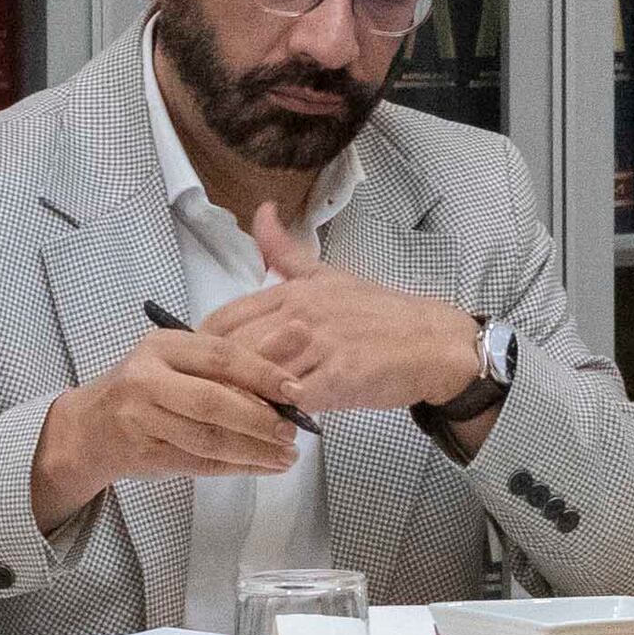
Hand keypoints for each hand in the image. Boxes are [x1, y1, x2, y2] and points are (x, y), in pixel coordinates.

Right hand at [30, 317, 311, 528]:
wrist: (89, 428)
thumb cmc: (148, 388)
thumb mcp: (183, 359)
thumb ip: (237, 354)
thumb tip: (302, 335)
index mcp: (161, 346)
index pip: (219, 356)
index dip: (262, 372)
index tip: (297, 390)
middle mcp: (144, 380)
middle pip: (211, 401)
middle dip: (259, 419)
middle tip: (293, 432)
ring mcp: (139, 420)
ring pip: (206, 439)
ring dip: (253, 450)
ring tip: (287, 456)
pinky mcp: (142, 454)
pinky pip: (197, 463)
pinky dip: (235, 467)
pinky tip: (261, 466)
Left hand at [208, 212, 484, 419]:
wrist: (434, 341)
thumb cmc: (378, 313)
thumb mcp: (328, 274)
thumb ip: (285, 252)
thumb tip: (261, 212)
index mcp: (292, 291)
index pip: (224, 320)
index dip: (203, 349)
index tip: (199, 369)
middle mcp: (302, 313)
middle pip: (234, 351)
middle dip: (219, 380)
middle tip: (212, 400)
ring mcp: (321, 344)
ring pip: (259, 375)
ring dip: (246, 399)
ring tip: (238, 417)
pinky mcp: (342, 375)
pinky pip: (295, 399)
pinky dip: (280, 413)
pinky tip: (276, 422)